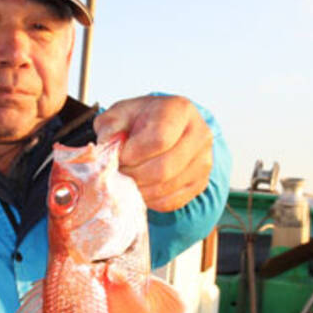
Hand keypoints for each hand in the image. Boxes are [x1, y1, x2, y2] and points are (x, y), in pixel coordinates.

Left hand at [93, 95, 213, 212]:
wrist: (163, 129)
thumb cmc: (140, 121)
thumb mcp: (119, 114)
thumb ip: (110, 127)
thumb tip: (108, 145)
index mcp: (180, 110)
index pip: (159, 139)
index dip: (132, 153)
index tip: (118, 156)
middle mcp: (200, 135)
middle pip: (163, 169)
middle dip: (133, 174)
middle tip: (118, 172)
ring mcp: (203, 161)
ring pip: (165, 188)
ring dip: (138, 188)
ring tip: (126, 178)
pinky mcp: (199, 183)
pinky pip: (170, 202)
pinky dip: (149, 199)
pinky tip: (140, 187)